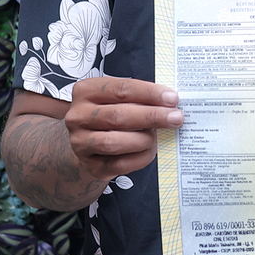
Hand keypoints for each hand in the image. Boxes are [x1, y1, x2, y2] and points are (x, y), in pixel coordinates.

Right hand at [65, 76, 183, 179]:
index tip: (172, 98)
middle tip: (176, 117)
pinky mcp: (90, 165)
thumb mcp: (116, 98)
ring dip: (144, 139)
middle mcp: (78, 116)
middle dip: (152, 116)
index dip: (150, 93)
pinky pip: (120, 164)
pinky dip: (141, 157)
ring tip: (157, 135)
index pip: (121, 89)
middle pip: (119, 116)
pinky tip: (150, 150)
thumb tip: (169, 102)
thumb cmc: (108, 114)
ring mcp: (81, 142)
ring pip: (116, 142)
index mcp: (86, 91)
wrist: (86, 141)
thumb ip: (138, 97)